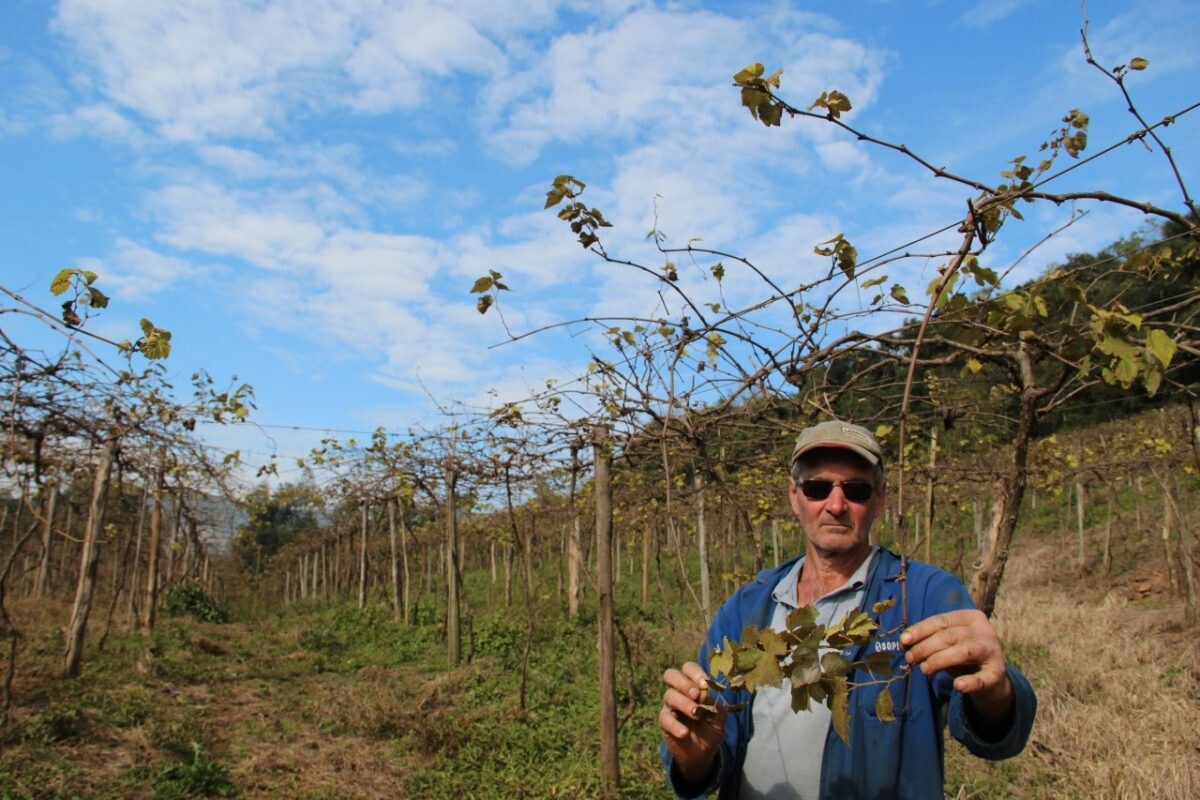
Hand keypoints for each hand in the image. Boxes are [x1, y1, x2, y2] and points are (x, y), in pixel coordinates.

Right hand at [659, 661, 725, 784]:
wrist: (704, 752)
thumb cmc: (711, 727)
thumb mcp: (719, 716)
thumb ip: (714, 702)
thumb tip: (706, 690)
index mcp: (693, 685)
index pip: (689, 669)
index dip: (695, 673)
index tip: (705, 684)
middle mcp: (679, 692)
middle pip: (671, 675)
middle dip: (683, 682)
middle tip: (696, 694)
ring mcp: (670, 706)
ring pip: (669, 695)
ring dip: (684, 704)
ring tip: (696, 715)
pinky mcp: (664, 722)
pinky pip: (665, 718)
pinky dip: (675, 725)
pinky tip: (685, 733)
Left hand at [900, 609, 1013, 721]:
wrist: (990, 679)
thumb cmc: (962, 655)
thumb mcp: (946, 644)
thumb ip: (928, 641)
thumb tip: (904, 643)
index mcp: (971, 617)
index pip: (942, 621)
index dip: (921, 630)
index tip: (904, 641)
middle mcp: (985, 631)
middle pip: (950, 636)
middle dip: (926, 647)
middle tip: (910, 659)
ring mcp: (994, 651)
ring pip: (964, 651)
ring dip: (940, 660)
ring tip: (924, 669)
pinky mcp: (998, 674)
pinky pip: (983, 678)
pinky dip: (970, 682)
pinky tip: (957, 685)